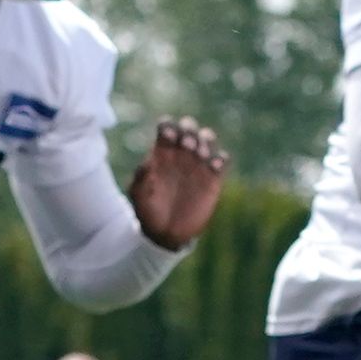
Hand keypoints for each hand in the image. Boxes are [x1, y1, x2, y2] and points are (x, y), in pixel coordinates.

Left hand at [128, 118, 228, 249]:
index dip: (169, 126)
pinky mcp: (213, 178)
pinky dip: (220, 158)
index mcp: (160, 153)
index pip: (167, 127)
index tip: (167, 137)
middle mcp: (180, 154)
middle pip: (189, 126)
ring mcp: (197, 164)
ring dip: (205, 139)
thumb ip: (141, 177)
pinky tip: (213, 167)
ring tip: (199, 155)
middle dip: (189, 129)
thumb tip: (147, 161)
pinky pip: (222, 158)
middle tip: (186, 146)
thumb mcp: (138, 195)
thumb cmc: (147, 211)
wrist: (165, 233)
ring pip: (208, 137)